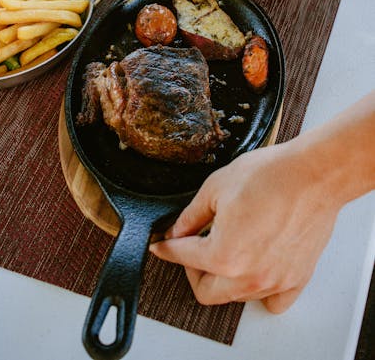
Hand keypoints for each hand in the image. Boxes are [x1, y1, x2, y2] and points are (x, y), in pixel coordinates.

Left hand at [150, 141, 338, 312]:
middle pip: (206, 291)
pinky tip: (254, 269)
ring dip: (224, 278)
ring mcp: (275, 281)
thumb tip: (177, 231)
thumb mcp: (215, 188)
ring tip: (225, 250)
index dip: (166, 247)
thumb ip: (190, 216)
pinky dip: (260, 291)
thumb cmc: (270, 175)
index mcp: (223, 255)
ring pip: (237, 296)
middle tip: (192, 247)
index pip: (182, 257)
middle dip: (192, 270)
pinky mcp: (296, 278)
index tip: (161, 245)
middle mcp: (249, 277)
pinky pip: (273, 300)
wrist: (313, 174)